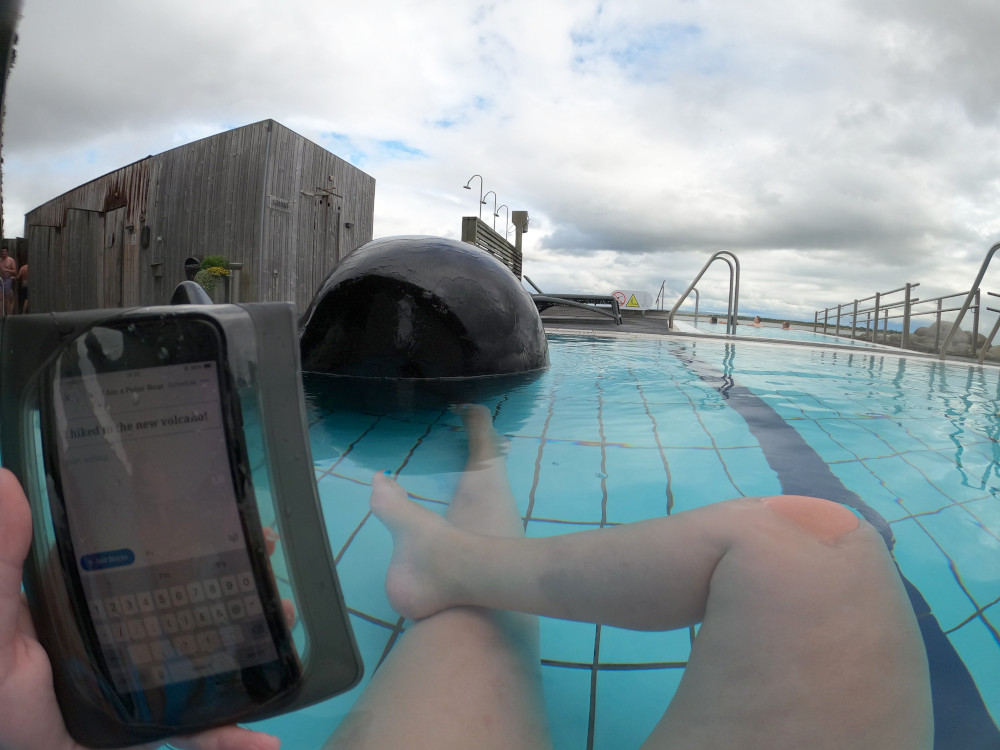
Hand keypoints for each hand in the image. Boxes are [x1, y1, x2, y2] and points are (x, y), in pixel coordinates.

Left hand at [0, 469, 280, 749]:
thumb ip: (0, 558)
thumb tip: (6, 481)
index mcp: (92, 604)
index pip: (152, 560)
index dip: (196, 535)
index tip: (234, 512)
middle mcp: (128, 639)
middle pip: (195, 604)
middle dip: (241, 579)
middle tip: (272, 552)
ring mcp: (144, 689)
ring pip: (211, 661)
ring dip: (255, 643)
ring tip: (285, 617)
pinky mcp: (148, 733)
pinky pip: (198, 739)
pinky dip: (233, 741)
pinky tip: (268, 742)